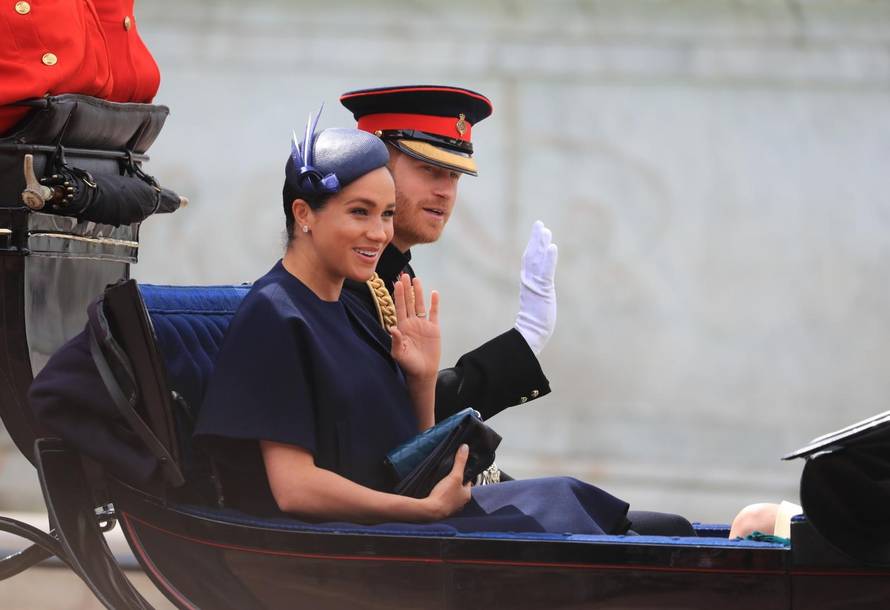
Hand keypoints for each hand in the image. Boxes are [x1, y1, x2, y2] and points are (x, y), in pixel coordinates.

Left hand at [390, 274, 440, 379]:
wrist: (423, 372)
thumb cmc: (409, 364)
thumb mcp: (399, 354)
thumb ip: (396, 341)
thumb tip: (393, 328)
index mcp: (402, 327)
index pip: (399, 307)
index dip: (398, 295)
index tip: (396, 283)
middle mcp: (411, 323)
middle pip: (408, 302)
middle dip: (406, 288)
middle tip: (404, 274)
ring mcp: (423, 324)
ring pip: (420, 304)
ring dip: (418, 292)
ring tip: (416, 279)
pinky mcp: (434, 328)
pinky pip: (434, 313)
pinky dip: (434, 303)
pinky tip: (434, 293)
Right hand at [424, 444, 471, 519]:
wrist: (430, 511)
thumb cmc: (444, 495)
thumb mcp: (454, 476)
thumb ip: (460, 462)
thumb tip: (465, 448)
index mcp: (466, 495)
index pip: (468, 481)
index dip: (463, 473)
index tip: (457, 467)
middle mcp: (461, 503)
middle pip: (459, 488)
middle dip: (454, 482)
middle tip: (447, 474)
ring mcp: (451, 508)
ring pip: (451, 495)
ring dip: (447, 489)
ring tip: (441, 481)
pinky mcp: (441, 510)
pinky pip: (443, 500)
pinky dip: (440, 495)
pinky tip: (435, 490)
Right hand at [514, 220, 557, 355]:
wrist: (530, 334)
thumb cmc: (533, 324)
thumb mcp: (536, 304)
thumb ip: (536, 294)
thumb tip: (538, 292)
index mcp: (527, 283)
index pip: (529, 260)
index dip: (532, 245)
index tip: (537, 232)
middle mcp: (529, 281)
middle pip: (531, 255)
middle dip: (535, 239)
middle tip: (540, 223)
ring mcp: (534, 285)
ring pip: (537, 260)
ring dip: (541, 244)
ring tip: (545, 230)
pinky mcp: (542, 290)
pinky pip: (546, 271)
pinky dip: (549, 258)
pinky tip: (552, 247)